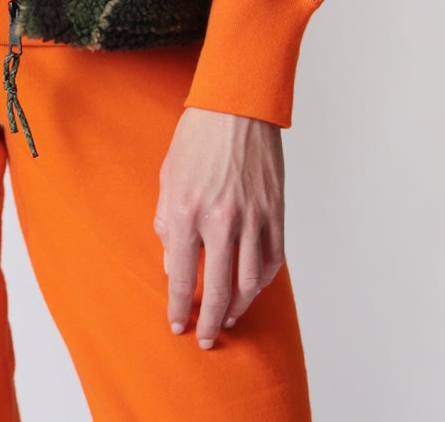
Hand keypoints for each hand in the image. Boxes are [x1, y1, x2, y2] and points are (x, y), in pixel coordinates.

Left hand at [153, 107, 285, 346]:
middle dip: (210, 322)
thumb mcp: (168, 178)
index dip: (180, 308)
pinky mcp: (275, 211)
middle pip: (218, 290)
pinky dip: (263, 281)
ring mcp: (253, 217)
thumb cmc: (197, 138)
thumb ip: (168, 225)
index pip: (183, 277)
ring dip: (239, 307)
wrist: (237, 106)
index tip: (178, 326)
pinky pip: (272, 259)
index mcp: (188, 211)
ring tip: (228, 319)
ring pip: (250, 282)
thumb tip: (174, 266)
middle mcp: (221, 220)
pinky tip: (251, 288)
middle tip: (206, 339)